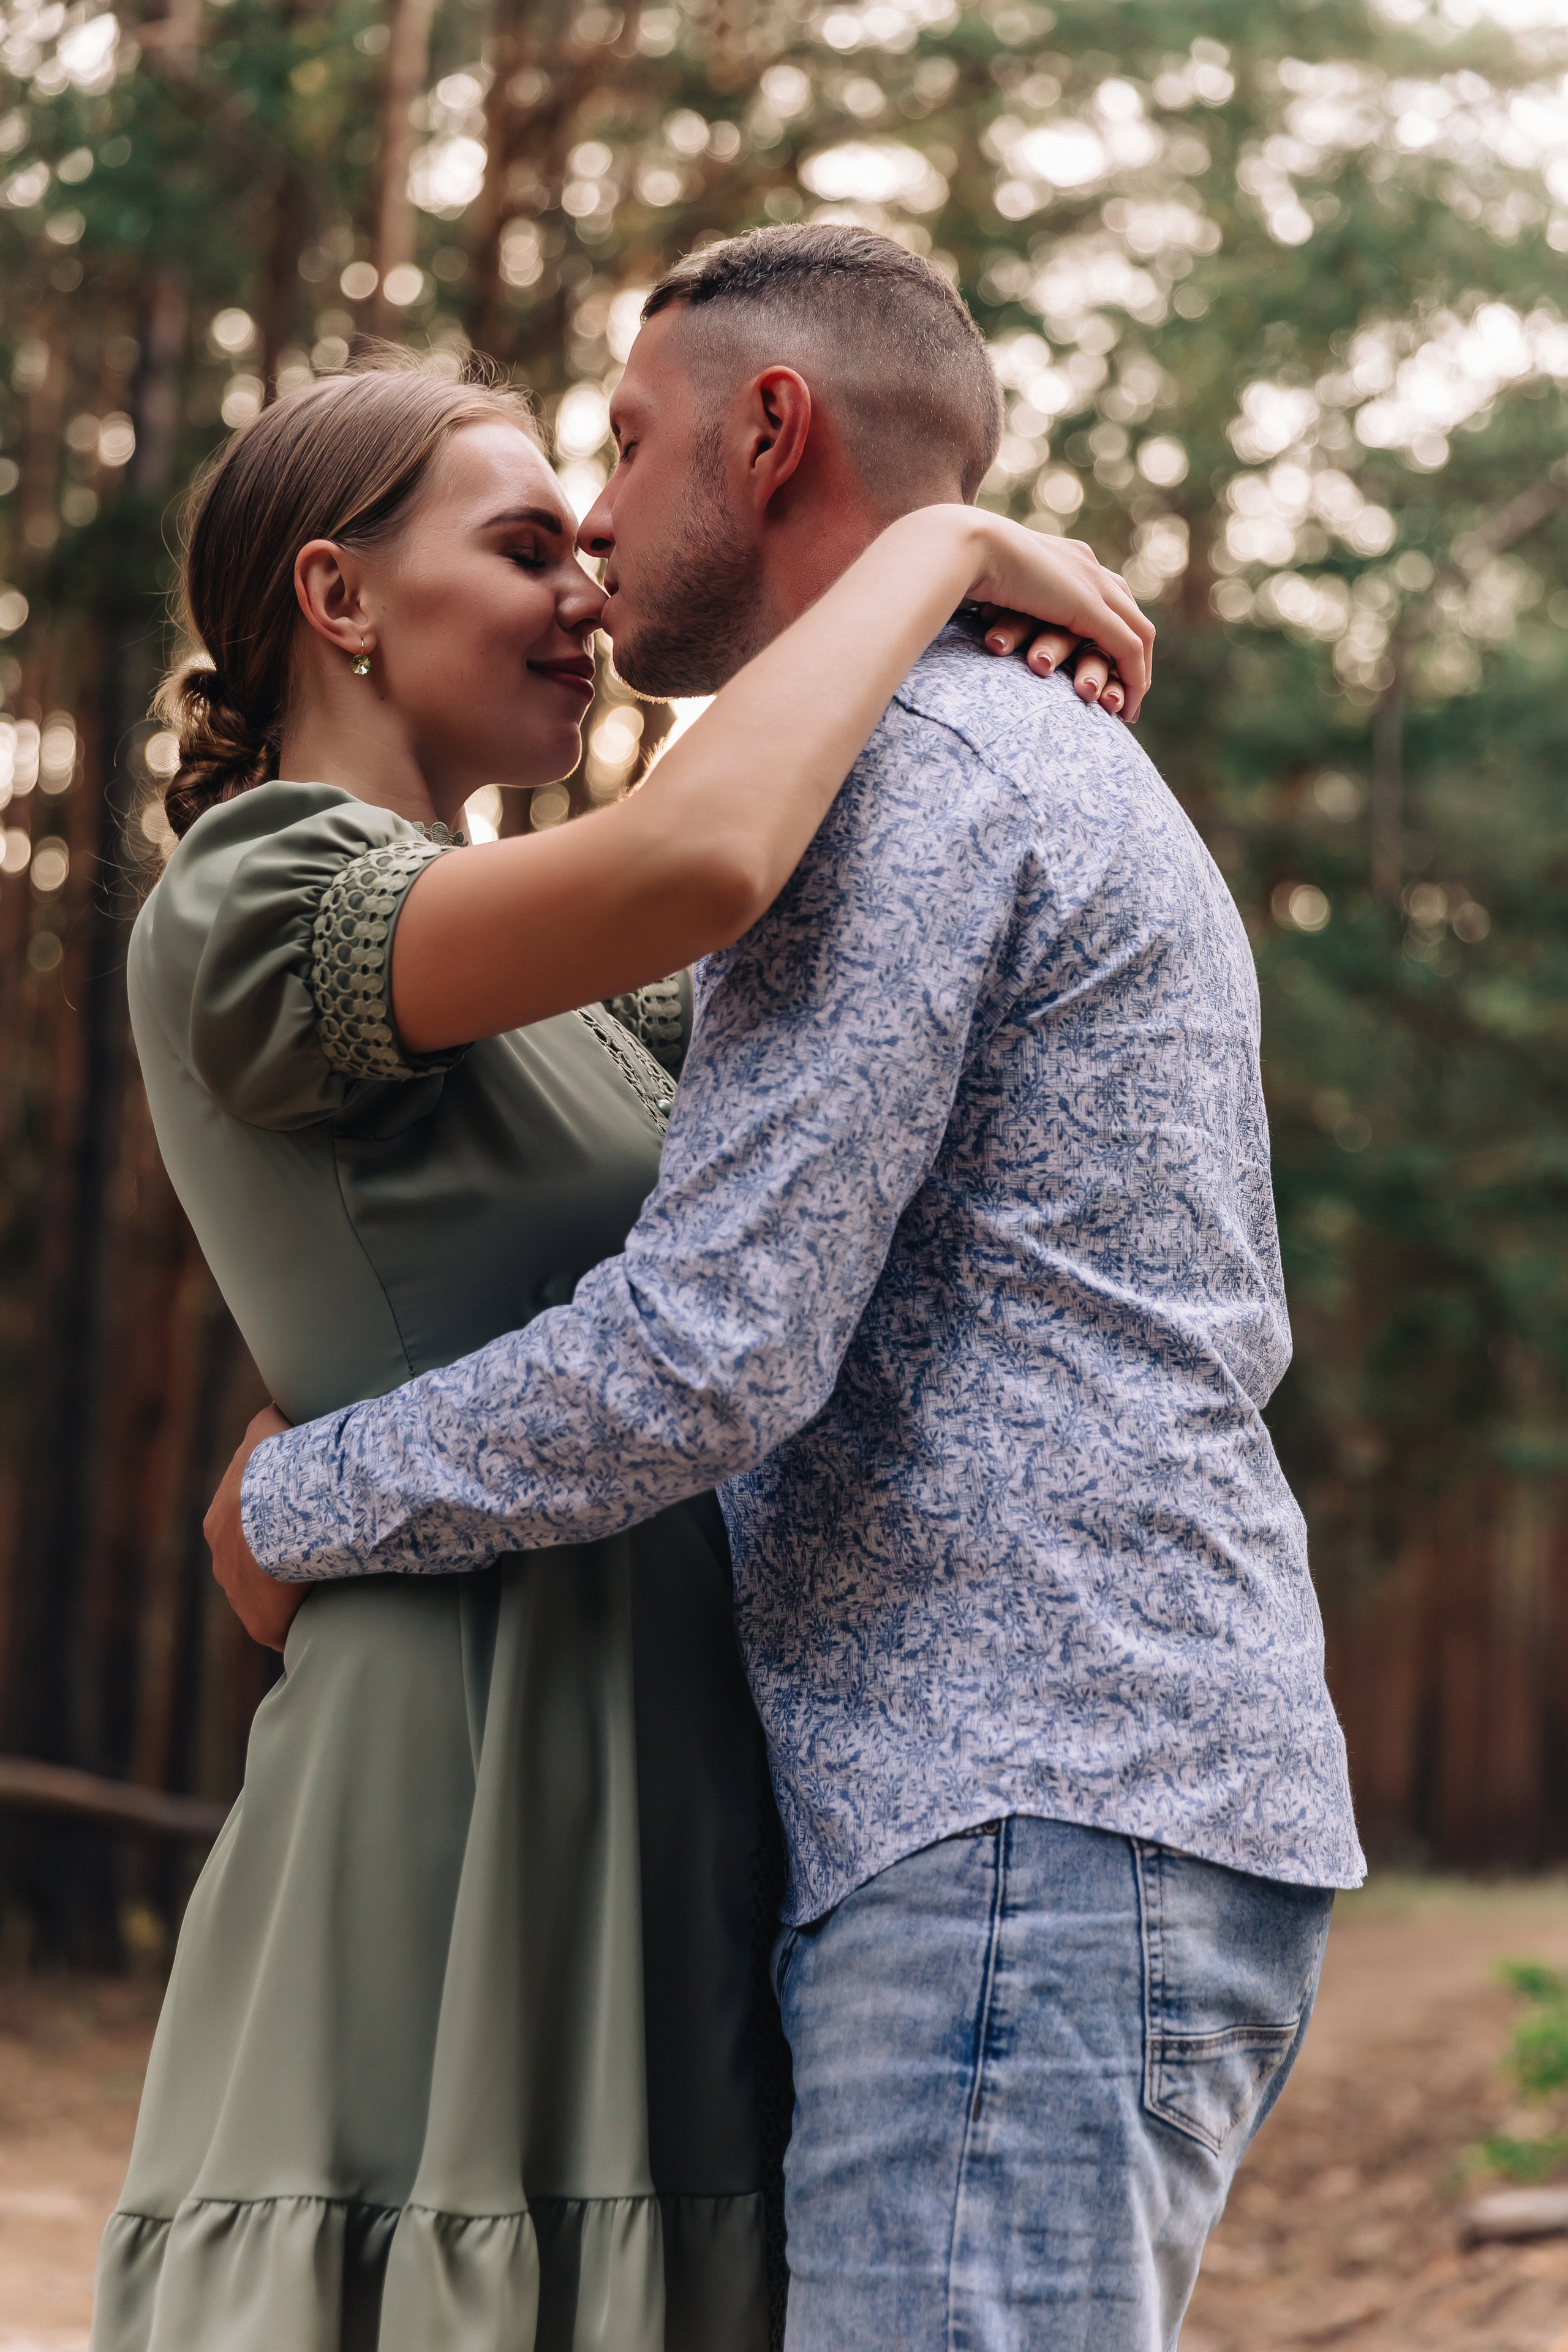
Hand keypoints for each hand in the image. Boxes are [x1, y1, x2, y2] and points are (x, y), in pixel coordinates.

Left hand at [204, 1405, 308, 1652]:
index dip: (272, 1527)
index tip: (301, 1523)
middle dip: (278, 1565)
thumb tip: (281, 1403)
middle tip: (317, 1557)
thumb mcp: (268, 1427)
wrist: (278, 1508)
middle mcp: (222, 1562)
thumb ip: (270, 1422)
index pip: (244, 1529)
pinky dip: (302, 1624)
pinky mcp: (262, 1622)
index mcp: (220, 1521)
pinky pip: (283, 1628)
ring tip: (329, 1586)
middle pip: (251, 1568)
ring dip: (292, 1595)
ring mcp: (238, 1596)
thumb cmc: (278, 1464)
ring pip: (265, 1600)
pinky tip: (327, 1618)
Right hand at [964, 521, 1153, 719]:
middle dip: (1135, 658)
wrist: (963, 546)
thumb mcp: (993, 589)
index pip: (1105, 596)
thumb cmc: (959, 568)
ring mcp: (1093, 583)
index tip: (1103, 669)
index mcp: (1065, 559)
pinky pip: (1127, 648)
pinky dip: (1132, 679)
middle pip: (1130, 614)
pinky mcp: (1090, 606)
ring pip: (1137, 633)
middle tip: (1128, 693)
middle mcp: (1087, 566)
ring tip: (1127, 708)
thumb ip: (1008, 604)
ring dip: (1137, 675)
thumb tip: (991, 623)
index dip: (1110, 634)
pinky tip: (1124, 708)